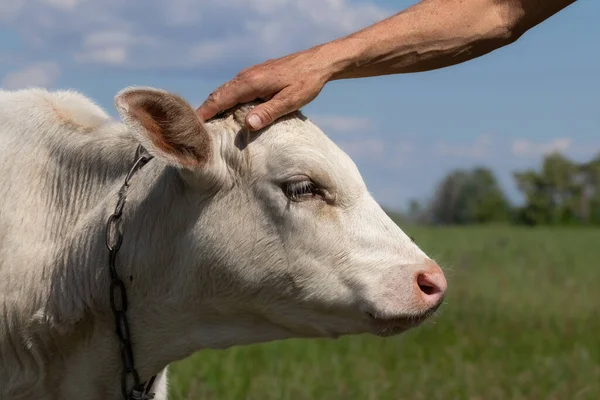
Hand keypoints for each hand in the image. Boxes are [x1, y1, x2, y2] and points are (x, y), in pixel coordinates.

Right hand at [197, 45, 337, 130]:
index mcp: (250, 83)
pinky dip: (225, 100)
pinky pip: (234, 89)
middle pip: (218, 95)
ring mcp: (250, 74)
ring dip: (214, 106)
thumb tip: (247, 125)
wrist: (318, 62)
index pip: (219, 99)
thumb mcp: (290, 101)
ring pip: (226, 91)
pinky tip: (227, 112)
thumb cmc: (306, 82)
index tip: (192, 128)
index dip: (204, 113)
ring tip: (206, 124)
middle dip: (205, 111)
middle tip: (193, 131)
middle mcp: (246, 76)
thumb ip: (268, 112)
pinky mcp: (256, 75)